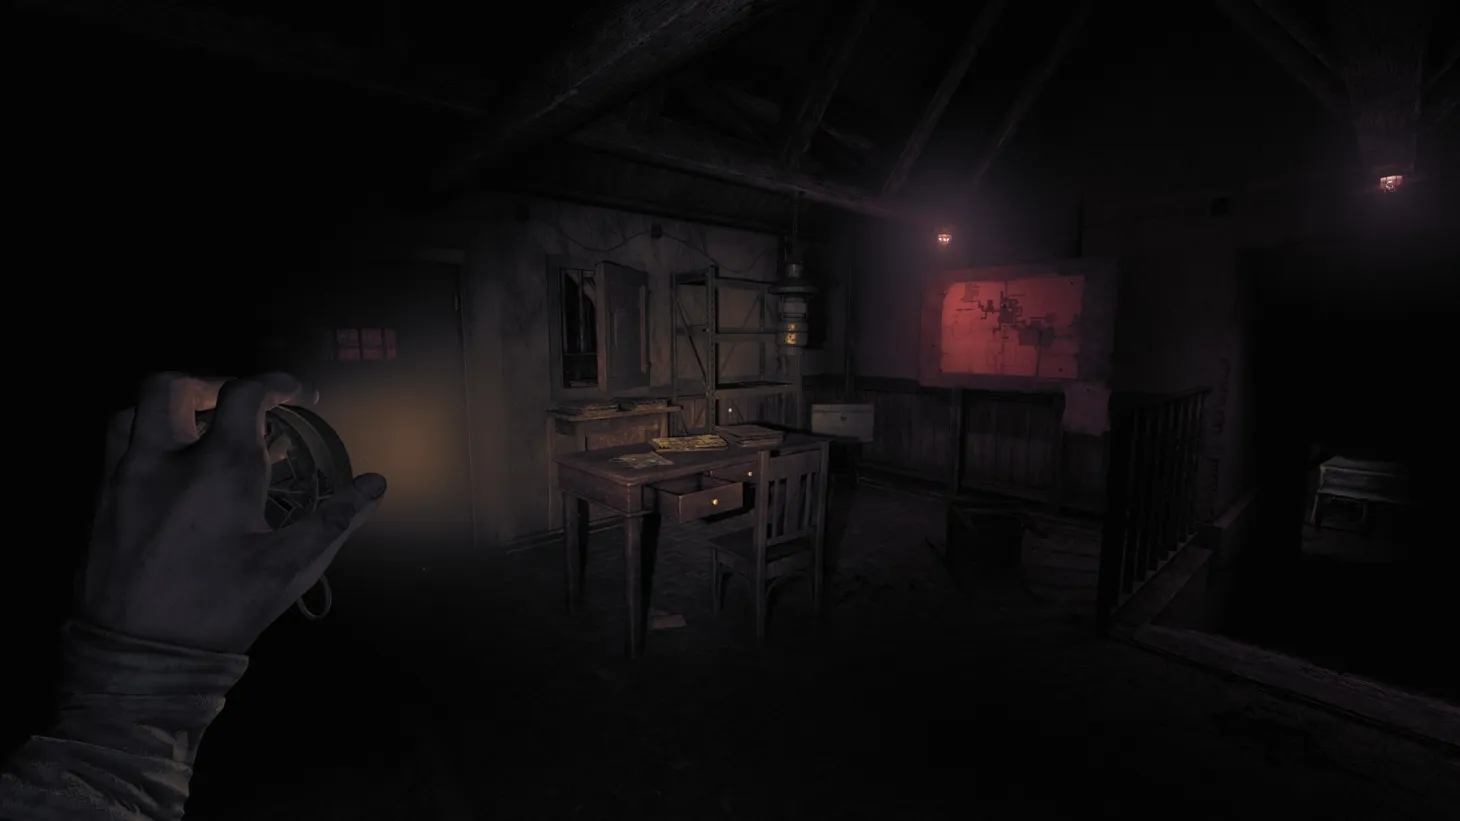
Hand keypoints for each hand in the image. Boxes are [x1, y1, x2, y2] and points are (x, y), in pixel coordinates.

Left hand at [80, 372, 385, 653]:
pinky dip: (144, 441)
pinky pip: (114, 450)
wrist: (137, 659)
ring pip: (132, 413)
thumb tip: (375, 484)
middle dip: (209, 383)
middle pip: (171, 386)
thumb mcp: (288, 569)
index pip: (244, 395)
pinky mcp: (98, 505)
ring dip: (168, 410)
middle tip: (237, 403)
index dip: (275, 385)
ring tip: (197, 430)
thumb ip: (335, 519)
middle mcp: (163, 460)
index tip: (297, 395)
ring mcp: (121, 479)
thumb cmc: (219, 610)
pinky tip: (168, 473)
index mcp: (217, 469)